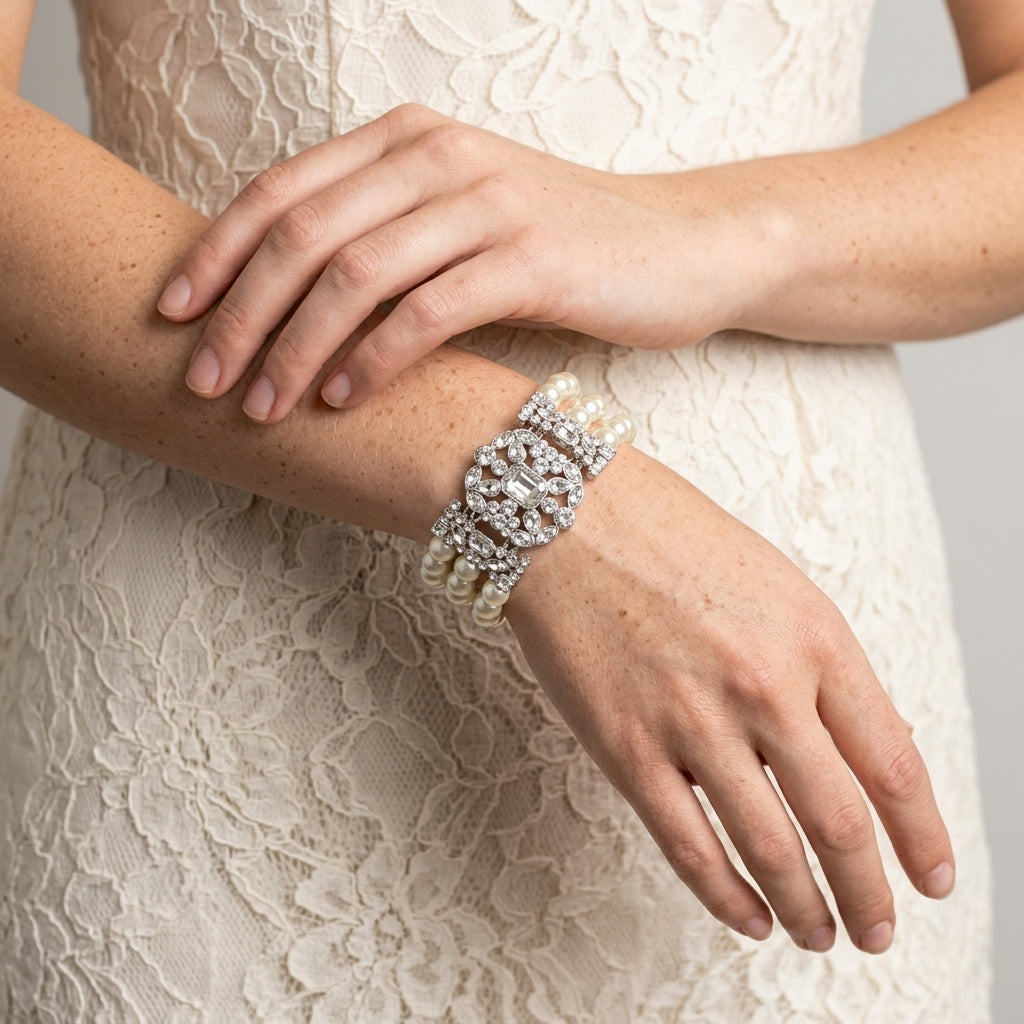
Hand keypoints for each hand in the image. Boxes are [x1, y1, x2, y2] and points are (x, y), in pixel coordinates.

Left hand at [158, 104, 750, 421]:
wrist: (681, 245)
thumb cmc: (559, 244)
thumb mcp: (459, 220)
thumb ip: (382, 233)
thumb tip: (284, 298)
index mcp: (407, 140)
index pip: (281, 191)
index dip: (214, 254)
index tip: (172, 316)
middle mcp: (439, 157)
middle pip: (304, 233)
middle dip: (240, 313)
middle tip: (203, 380)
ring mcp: (488, 204)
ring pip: (356, 273)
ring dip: (297, 346)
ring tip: (265, 406)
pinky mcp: (534, 259)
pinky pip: (430, 310)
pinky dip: (377, 359)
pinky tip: (347, 400)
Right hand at [506, 445, 953, 952]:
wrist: (560, 511)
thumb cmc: (665, 533)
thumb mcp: (773, 582)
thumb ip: (821, 664)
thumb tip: (868, 745)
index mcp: (814, 636)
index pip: (894, 762)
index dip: (922, 835)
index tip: (932, 877)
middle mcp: (763, 684)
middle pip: (839, 822)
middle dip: (870, 894)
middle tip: (879, 929)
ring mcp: (692, 720)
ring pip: (770, 849)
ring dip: (804, 909)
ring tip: (820, 934)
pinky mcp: (626, 746)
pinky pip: (689, 846)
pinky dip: (726, 897)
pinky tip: (749, 918)